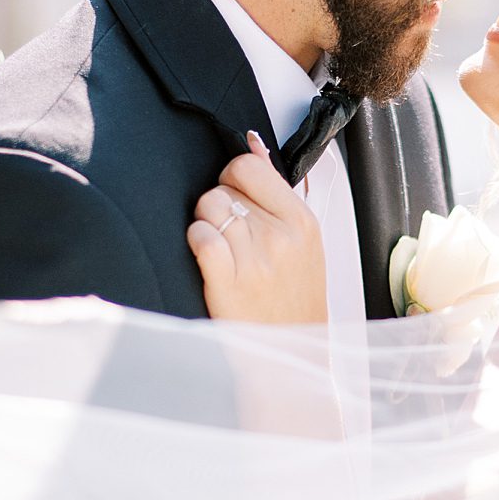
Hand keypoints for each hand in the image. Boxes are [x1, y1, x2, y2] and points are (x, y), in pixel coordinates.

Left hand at [188, 132, 328, 323]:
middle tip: (230, 233)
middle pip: (222, 186)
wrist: (292, 356)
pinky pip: (201, 237)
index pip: (249, 166)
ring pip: (208, 208)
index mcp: (301, 221)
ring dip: (205, 225)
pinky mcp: (229, 283)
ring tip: (220, 249)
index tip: (236, 198)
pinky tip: (207, 257)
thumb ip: (275, 191)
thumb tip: (254, 143)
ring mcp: (256, 260)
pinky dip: (196, 242)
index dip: (232, 178)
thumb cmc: (295, 300)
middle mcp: (281, 237)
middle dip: (217, 204)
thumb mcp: (302, 242)